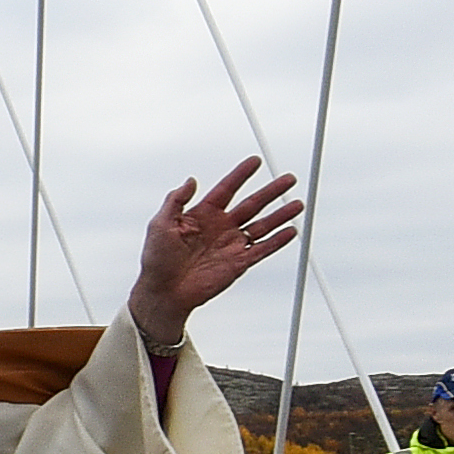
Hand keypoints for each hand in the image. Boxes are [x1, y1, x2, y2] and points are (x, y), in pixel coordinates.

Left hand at [127, 156, 300, 345]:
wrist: (164, 291)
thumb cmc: (157, 260)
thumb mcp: (160, 224)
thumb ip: (175, 201)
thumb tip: (190, 180)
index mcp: (203, 214)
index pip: (227, 189)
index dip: (241, 175)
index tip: (255, 162)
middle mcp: (220, 227)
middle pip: (251, 204)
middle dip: (271, 191)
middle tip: (288, 178)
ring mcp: (231, 244)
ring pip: (262, 226)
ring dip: (280, 215)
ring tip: (296, 204)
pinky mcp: (238, 263)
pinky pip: (262, 250)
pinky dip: (277, 241)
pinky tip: (290, 231)